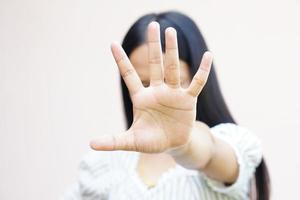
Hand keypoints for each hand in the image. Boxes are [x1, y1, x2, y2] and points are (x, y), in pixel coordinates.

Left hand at [90, 21, 212, 152]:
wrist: (173, 145)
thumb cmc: (151, 141)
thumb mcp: (131, 141)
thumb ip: (113, 140)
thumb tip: (91, 144)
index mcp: (141, 98)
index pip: (129, 75)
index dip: (121, 60)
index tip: (111, 43)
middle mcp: (157, 91)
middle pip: (155, 64)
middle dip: (153, 46)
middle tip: (153, 25)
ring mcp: (173, 93)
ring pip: (173, 68)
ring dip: (172, 51)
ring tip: (171, 32)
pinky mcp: (188, 100)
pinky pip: (197, 83)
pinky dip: (202, 71)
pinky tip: (208, 56)